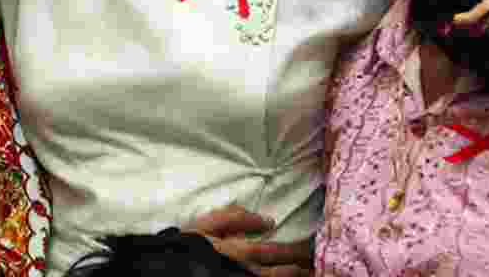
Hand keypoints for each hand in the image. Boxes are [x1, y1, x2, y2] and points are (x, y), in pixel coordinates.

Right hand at [187, 204, 313, 276]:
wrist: (173, 266)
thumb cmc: (190, 243)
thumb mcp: (207, 224)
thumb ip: (235, 217)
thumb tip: (265, 219)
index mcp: (241, 251)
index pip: (276, 250)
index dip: (294, 249)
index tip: (306, 245)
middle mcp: (246, 269)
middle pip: (281, 269)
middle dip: (300, 264)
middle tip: (314, 262)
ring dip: (294, 275)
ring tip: (308, 272)